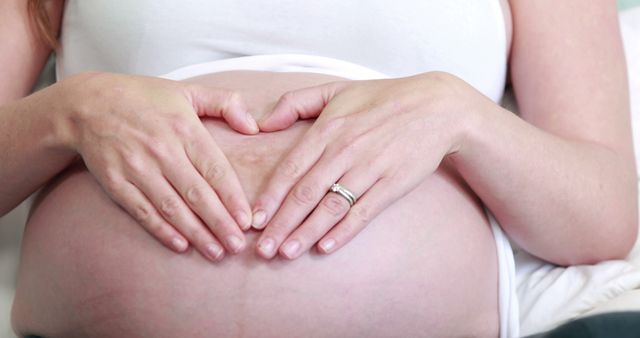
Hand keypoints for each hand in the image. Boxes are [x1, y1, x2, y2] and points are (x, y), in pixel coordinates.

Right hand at [57, 72, 257, 260]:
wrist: (87, 104)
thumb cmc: (144, 97)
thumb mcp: (188, 90)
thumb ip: (226, 103)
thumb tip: (254, 127)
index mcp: (184, 128)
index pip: (215, 169)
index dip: (232, 198)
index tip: (247, 220)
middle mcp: (162, 150)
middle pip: (197, 194)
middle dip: (220, 223)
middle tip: (237, 246)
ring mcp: (137, 168)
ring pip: (172, 208)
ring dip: (196, 233)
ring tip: (216, 253)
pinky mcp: (116, 182)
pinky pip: (142, 211)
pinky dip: (161, 230)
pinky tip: (181, 246)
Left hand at [251, 72, 478, 258]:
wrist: (437, 107)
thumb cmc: (382, 98)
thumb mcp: (336, 89)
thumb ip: (295, 102)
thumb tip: (262, 123)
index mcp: (328, 129)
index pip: (290, 168)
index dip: (270, 197)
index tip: (253, 220)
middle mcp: (346, 150)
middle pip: (305, 193)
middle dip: (280, 224)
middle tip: (262, 250)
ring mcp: (370, 168)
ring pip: (331, 207)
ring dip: (306, 233)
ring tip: (286, 253)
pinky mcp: (393, 183)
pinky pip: (364, 212)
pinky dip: (344, 232)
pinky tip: (325, 248)